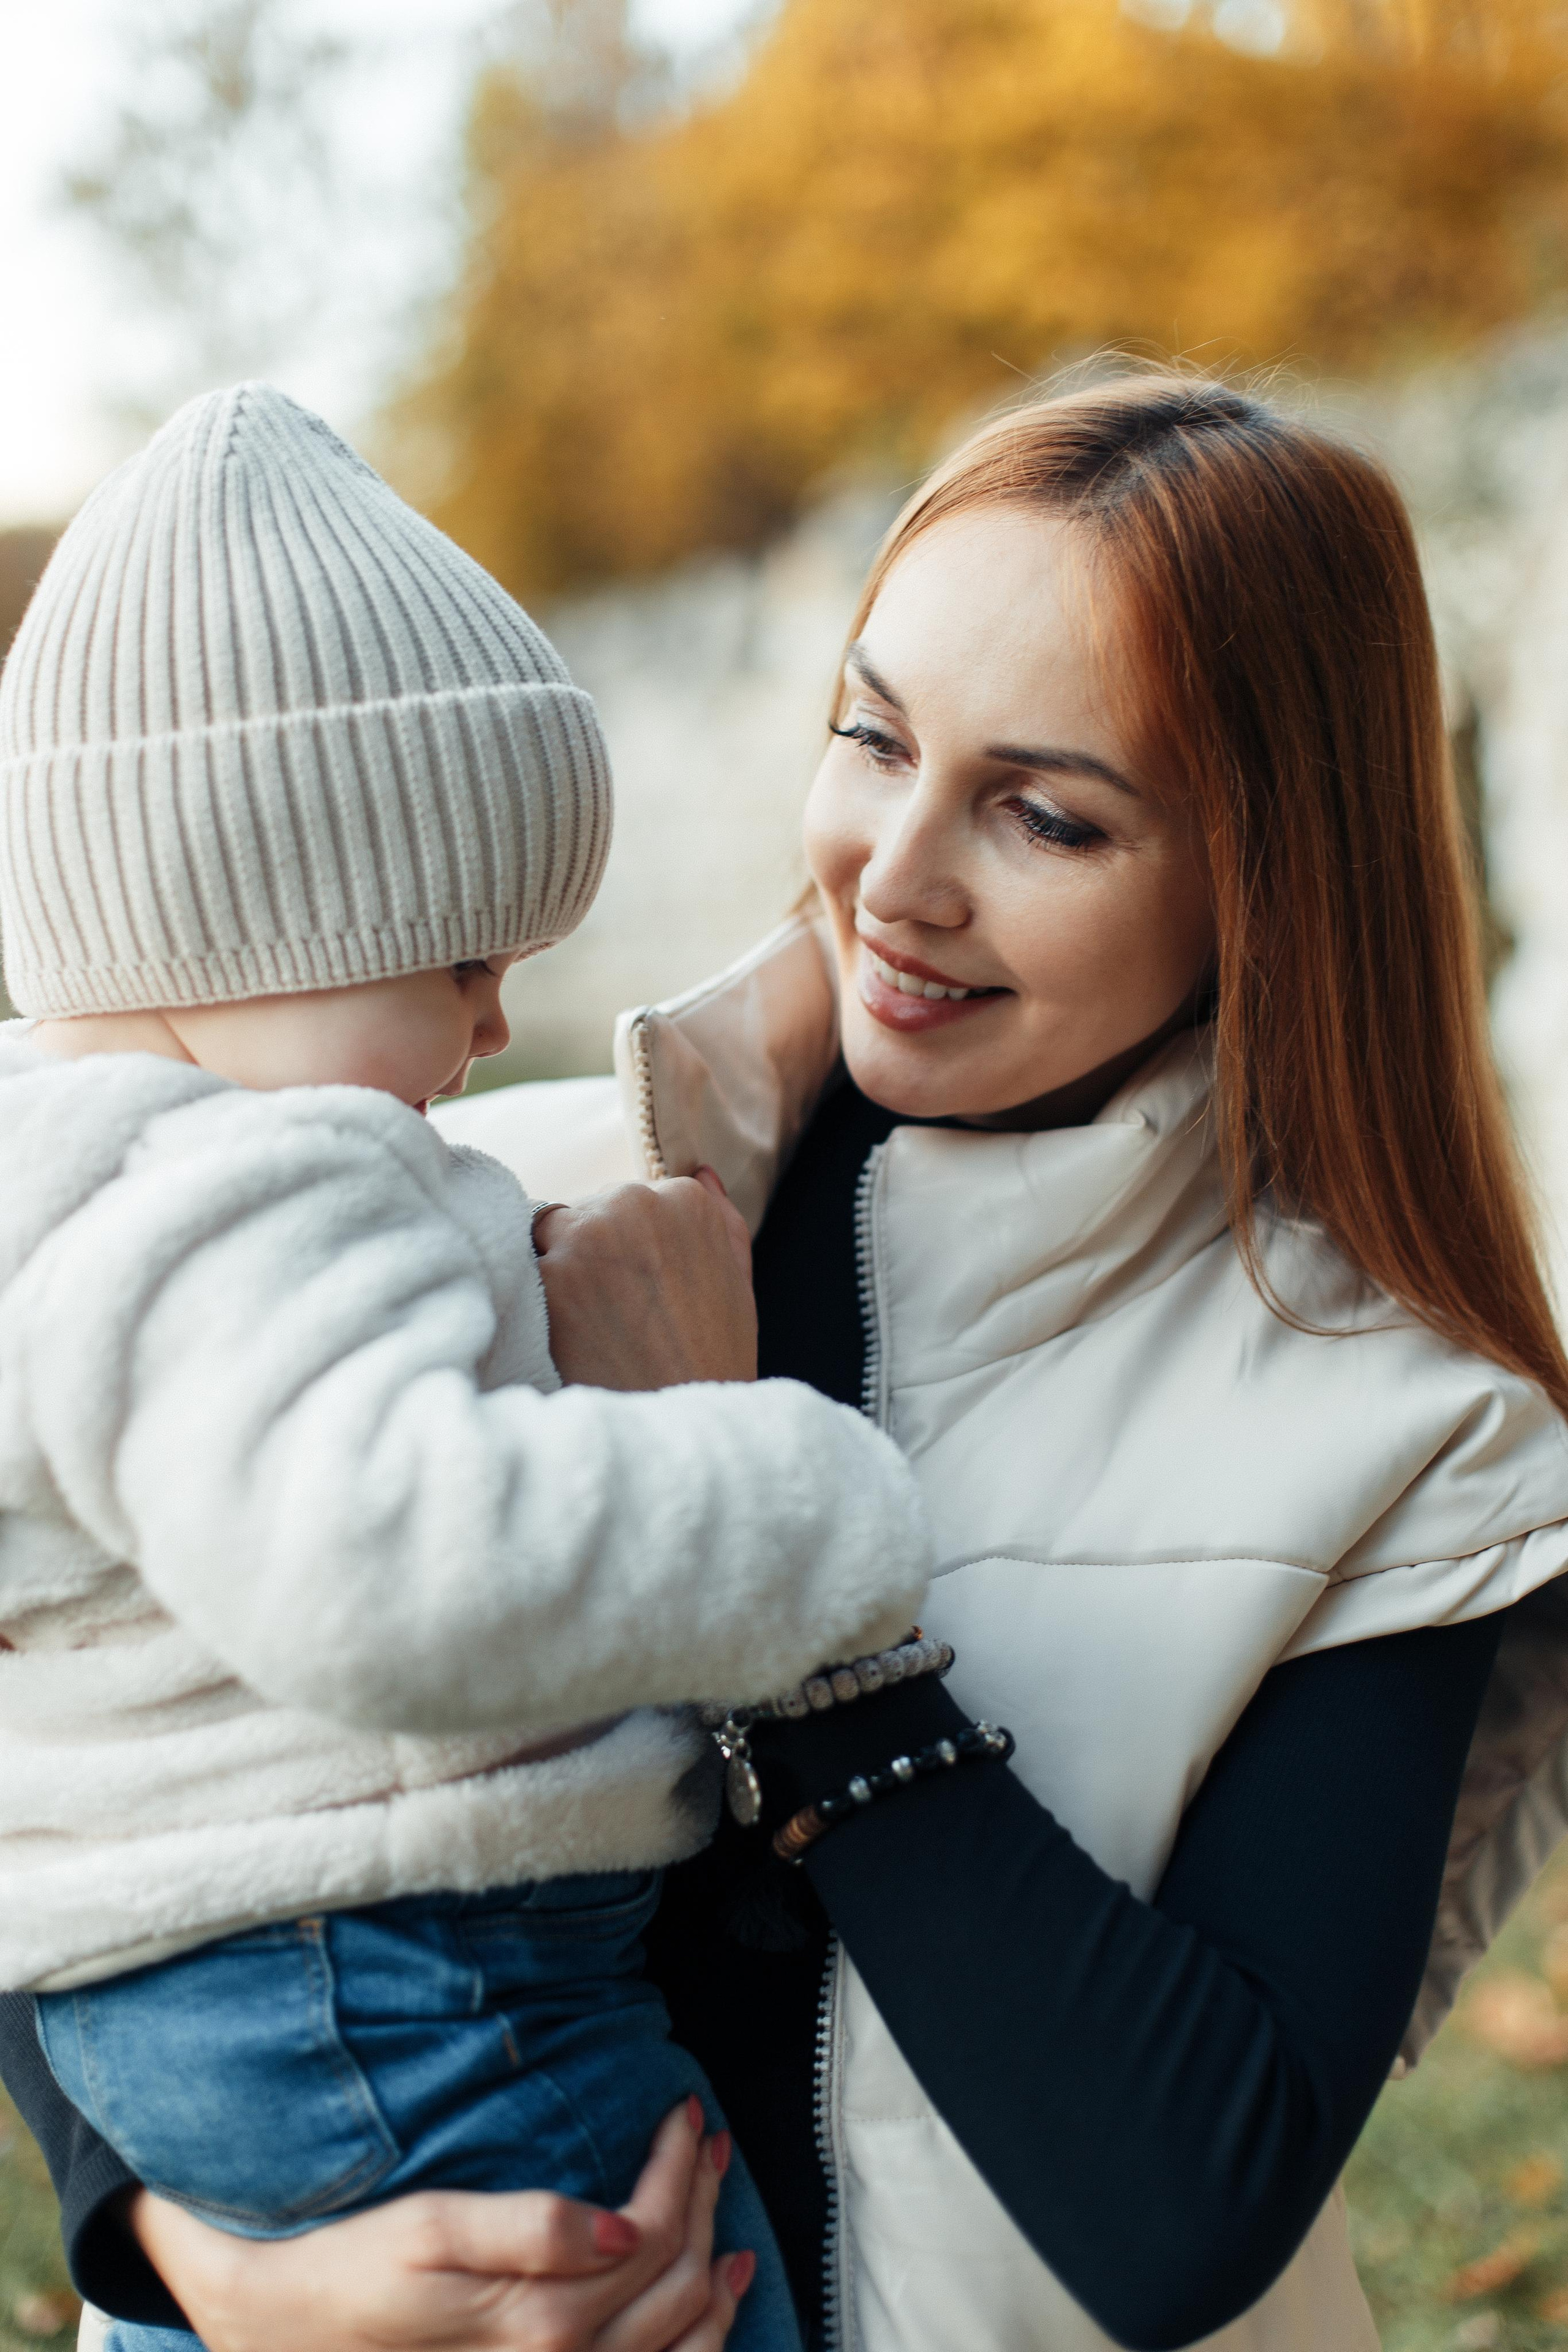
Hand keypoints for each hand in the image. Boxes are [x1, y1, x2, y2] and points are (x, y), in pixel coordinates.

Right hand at [128, 2099, 753, 2351]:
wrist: (279, 2334)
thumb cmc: (350, 2273)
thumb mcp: (430, 2229)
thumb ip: (533, 2227)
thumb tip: (625, 2221)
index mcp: (541, 2320)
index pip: (650, 2230)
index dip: (678, 2166)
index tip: (685, 2112)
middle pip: (674, 2280)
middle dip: (703, 2203)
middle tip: (709, 2141)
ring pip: (678, 2340)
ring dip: (714, 2278)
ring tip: (734, 2232)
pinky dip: (694, 2342)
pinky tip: (706, 2313)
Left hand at [534, 1170, 756, 1389]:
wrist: (684, 1423)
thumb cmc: (714, 1354)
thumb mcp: (736, 1277)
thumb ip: (719, 1216)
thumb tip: (700, 1171)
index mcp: (684, 1199)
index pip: (631, 1199)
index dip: (629, 1246)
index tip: (639, 1285)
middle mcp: (636, 1203)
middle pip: (589, 1209)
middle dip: (594, 1251)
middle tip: (615, 1309)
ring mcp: (589, 1235)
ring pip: (551, 1230)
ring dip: (561, 1267)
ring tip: (592, 1320)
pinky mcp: (550, 1273)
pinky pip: (527, 1266)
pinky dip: (541, 1296)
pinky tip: (570, 1331)